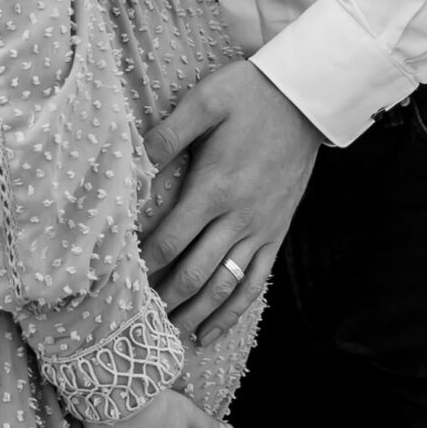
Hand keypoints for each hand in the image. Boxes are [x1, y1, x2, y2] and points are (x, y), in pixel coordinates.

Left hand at [142, 59, 321, 344]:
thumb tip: (137, 161)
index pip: (170, 239)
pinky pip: (254, 283)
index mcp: (215, 187)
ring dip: (194, 313)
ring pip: (223, 286)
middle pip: (194, 272)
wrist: (306, 98)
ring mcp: (260, 229)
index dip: (144, 261)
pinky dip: (233, 313)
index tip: (120, 275)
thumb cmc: (251, 94)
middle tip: (137, 314)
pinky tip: (211, 332)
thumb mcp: (206, 100)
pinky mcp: (276, 233)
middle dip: (163, 297)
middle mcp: (238, 217)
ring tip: (167, 332)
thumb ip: (169, 132)